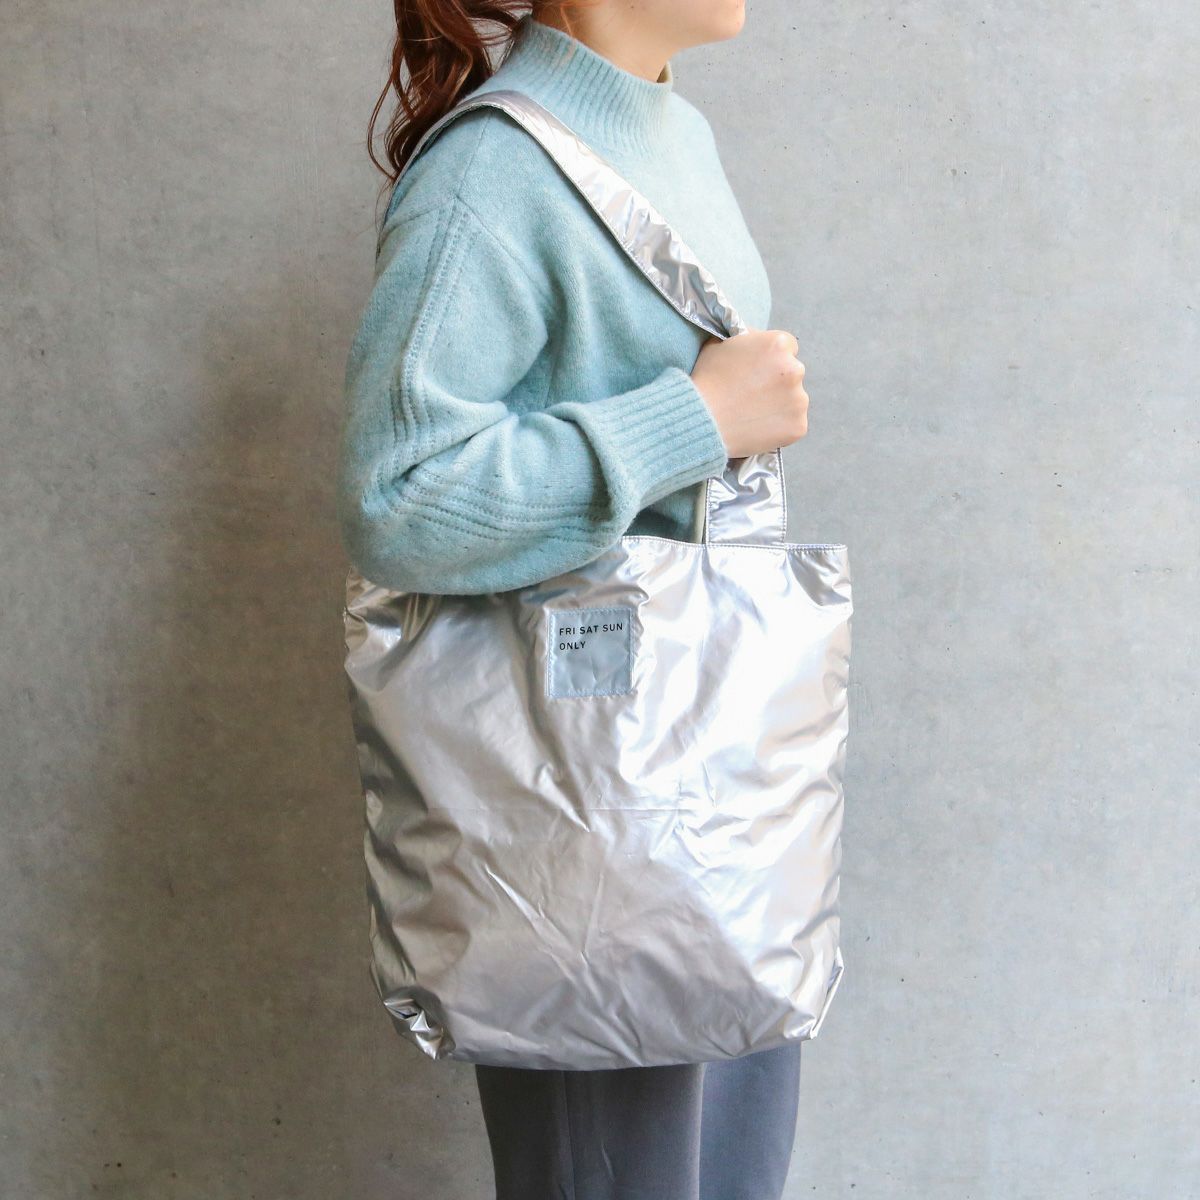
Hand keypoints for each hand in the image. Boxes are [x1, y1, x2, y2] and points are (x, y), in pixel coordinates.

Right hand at [690, 328, 808, 458]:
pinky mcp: (798, 426)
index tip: (758, 371)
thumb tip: (752, 339)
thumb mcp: (720, 344)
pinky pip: (793, 425)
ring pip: (794, 399)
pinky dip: (779, 427)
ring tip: (752, 413)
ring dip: (780, 404)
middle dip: (778, 381)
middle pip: (793, 373)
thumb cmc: (707, 381)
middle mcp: (794, 369)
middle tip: (752, 394)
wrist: (701, 419)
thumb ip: (745, 339)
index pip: (787, 347)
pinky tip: (757, 427)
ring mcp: (799, 400)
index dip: (771, 358)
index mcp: (778, 344)